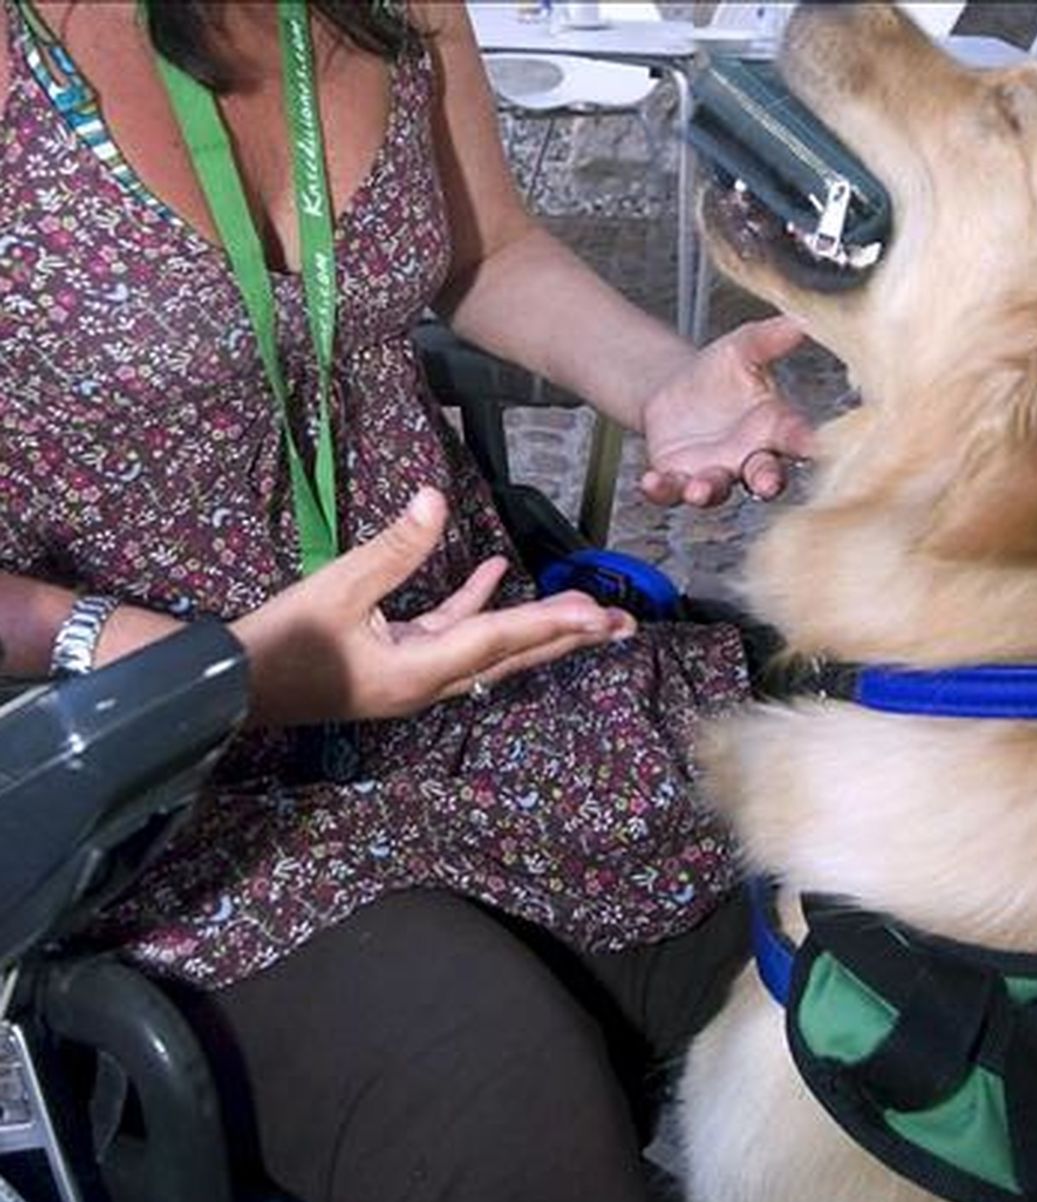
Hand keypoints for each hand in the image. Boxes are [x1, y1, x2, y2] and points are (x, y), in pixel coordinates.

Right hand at [232, 487, 634, 725]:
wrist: (235, 689)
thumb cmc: (282, 641)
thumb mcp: (336, 588)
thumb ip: (392, 548)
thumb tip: (434, 499)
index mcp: (419, 671)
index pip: (498, 640)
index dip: (549, 623)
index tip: (596, 614)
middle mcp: (430, 682)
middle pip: (513, 657)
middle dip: (568, 640)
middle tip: (623, 627)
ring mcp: (417, 676)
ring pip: (491, 649)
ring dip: (536, 627)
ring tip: (586, 612)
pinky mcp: (400, 664)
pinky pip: (452, 636)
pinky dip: (477, 607)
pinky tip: (495, 572)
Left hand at [640, 316, 813, 506]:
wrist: (677, 390)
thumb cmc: (720, 372)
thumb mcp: (743, 348)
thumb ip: (770, 338)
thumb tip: (802, 319)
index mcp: (773, 428)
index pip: (796, 438)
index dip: (805, 443)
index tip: (814, 446)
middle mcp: (747, 457)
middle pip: (764, 476)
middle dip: (766, 482)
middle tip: (767, 485)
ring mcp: (713, 472)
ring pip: (716, 490)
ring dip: (707, 492)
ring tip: (698, 490)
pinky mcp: (678, 478)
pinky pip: (670, 491)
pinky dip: (661, 490)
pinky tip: (649, 482)